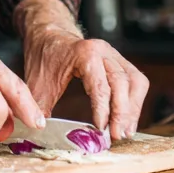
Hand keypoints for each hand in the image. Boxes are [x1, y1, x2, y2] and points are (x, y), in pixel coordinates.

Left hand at [23, 28, 149, 139]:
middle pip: (122, 83)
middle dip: (122, 113)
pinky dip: (135, 102)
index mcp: (84, 53)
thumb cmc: (44, 58)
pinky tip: (128, 120)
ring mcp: (115, 55)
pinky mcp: (120, 62)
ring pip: (135, 82)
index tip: (101, 130)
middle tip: (117, 136)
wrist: (50, 36)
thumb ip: (39, 108)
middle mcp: (104, 51)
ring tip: (125, 132)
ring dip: (133, 109)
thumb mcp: (37, 84)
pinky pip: (136, 82)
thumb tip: (41, 132)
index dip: (103, 110)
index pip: (100, 85)